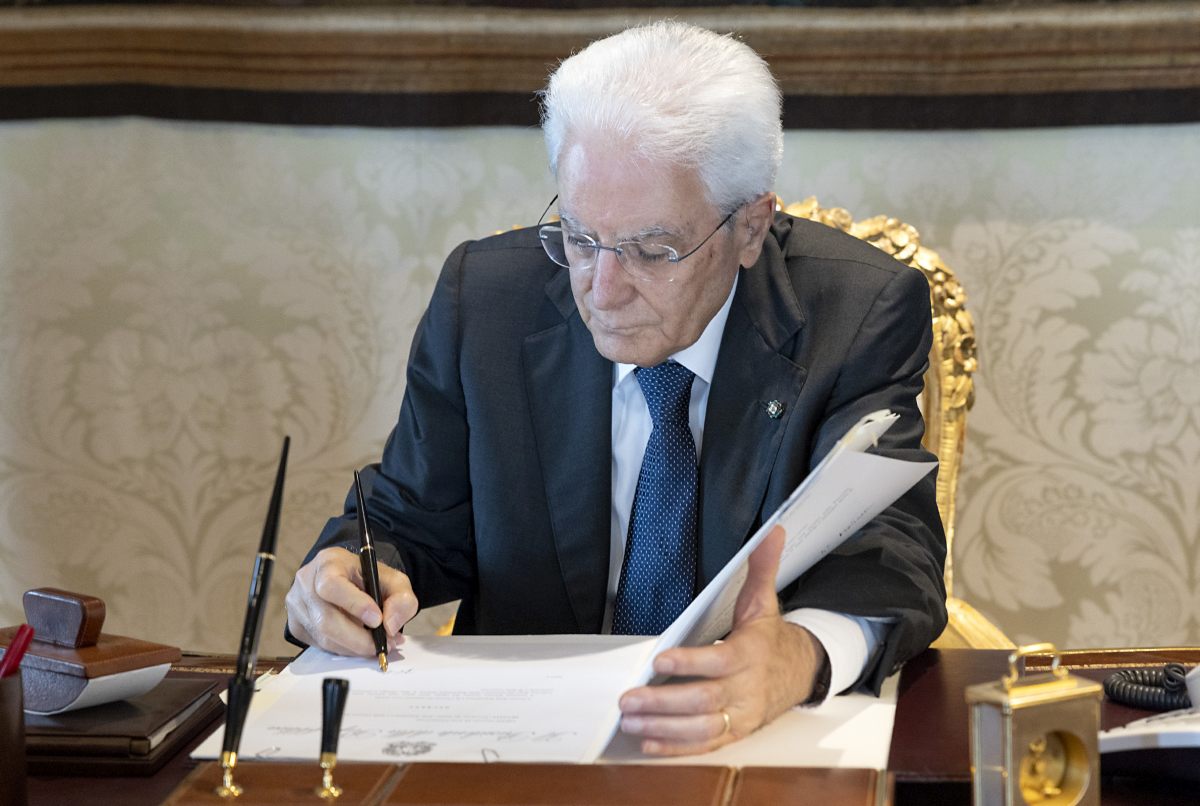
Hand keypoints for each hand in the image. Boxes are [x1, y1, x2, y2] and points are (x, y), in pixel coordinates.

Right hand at [285, 547, 418, 657]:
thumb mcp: (394, 581)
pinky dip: (344, 649)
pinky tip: (360, 643)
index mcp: (328, 562)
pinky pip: (320, 646)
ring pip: (324, 637)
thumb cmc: (369, 580)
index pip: (331, 585)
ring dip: (354, 647)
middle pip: (325, 619)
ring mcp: (298, 605)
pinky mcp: (297, 625)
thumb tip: (390, 626)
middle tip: (384, 644)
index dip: (354, 605)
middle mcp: (306, 582)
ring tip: (378, 644)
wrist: (349, 581)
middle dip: (359, 638)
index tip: (377, 620)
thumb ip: (401, 599)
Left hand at [617, 525, 826, 755]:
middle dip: (663, 702)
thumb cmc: (771, 637)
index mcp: (750, 655)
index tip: (660, 660)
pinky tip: (649, 744)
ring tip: (631, 721)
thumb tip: (772, 532)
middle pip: (703, 700)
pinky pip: (705, 745)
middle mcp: (746, 690)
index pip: (719, 662)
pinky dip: (676, 748)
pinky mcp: (735, 732)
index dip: (689, 663)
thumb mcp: (765, 601)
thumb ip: (761, 568)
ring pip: (701, 727)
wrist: (801, 673)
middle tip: (629, 699)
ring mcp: (741, 715)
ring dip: (663, 728)